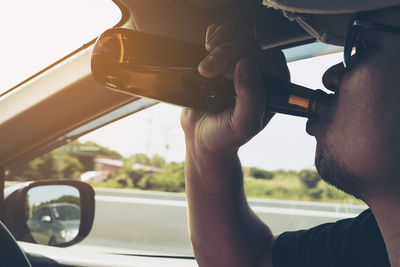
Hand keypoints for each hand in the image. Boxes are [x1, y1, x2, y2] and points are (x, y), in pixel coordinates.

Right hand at [181, 19, 289, 155]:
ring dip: (218, 42)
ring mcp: (241, 64)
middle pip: (249, 43)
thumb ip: (252, 99)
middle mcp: (260, 72)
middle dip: (224, 52)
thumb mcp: (243, 125)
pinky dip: (212, 37)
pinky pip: (223, 34)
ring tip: (205, 65)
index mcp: (274, 87)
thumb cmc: (225, 137)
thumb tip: (246, 63)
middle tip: (207, 71)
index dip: (246, 59)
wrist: (201, 139)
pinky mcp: (223, 59)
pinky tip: (204, 53)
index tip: (226, 76)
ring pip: (237, 34)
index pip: (268, 57)